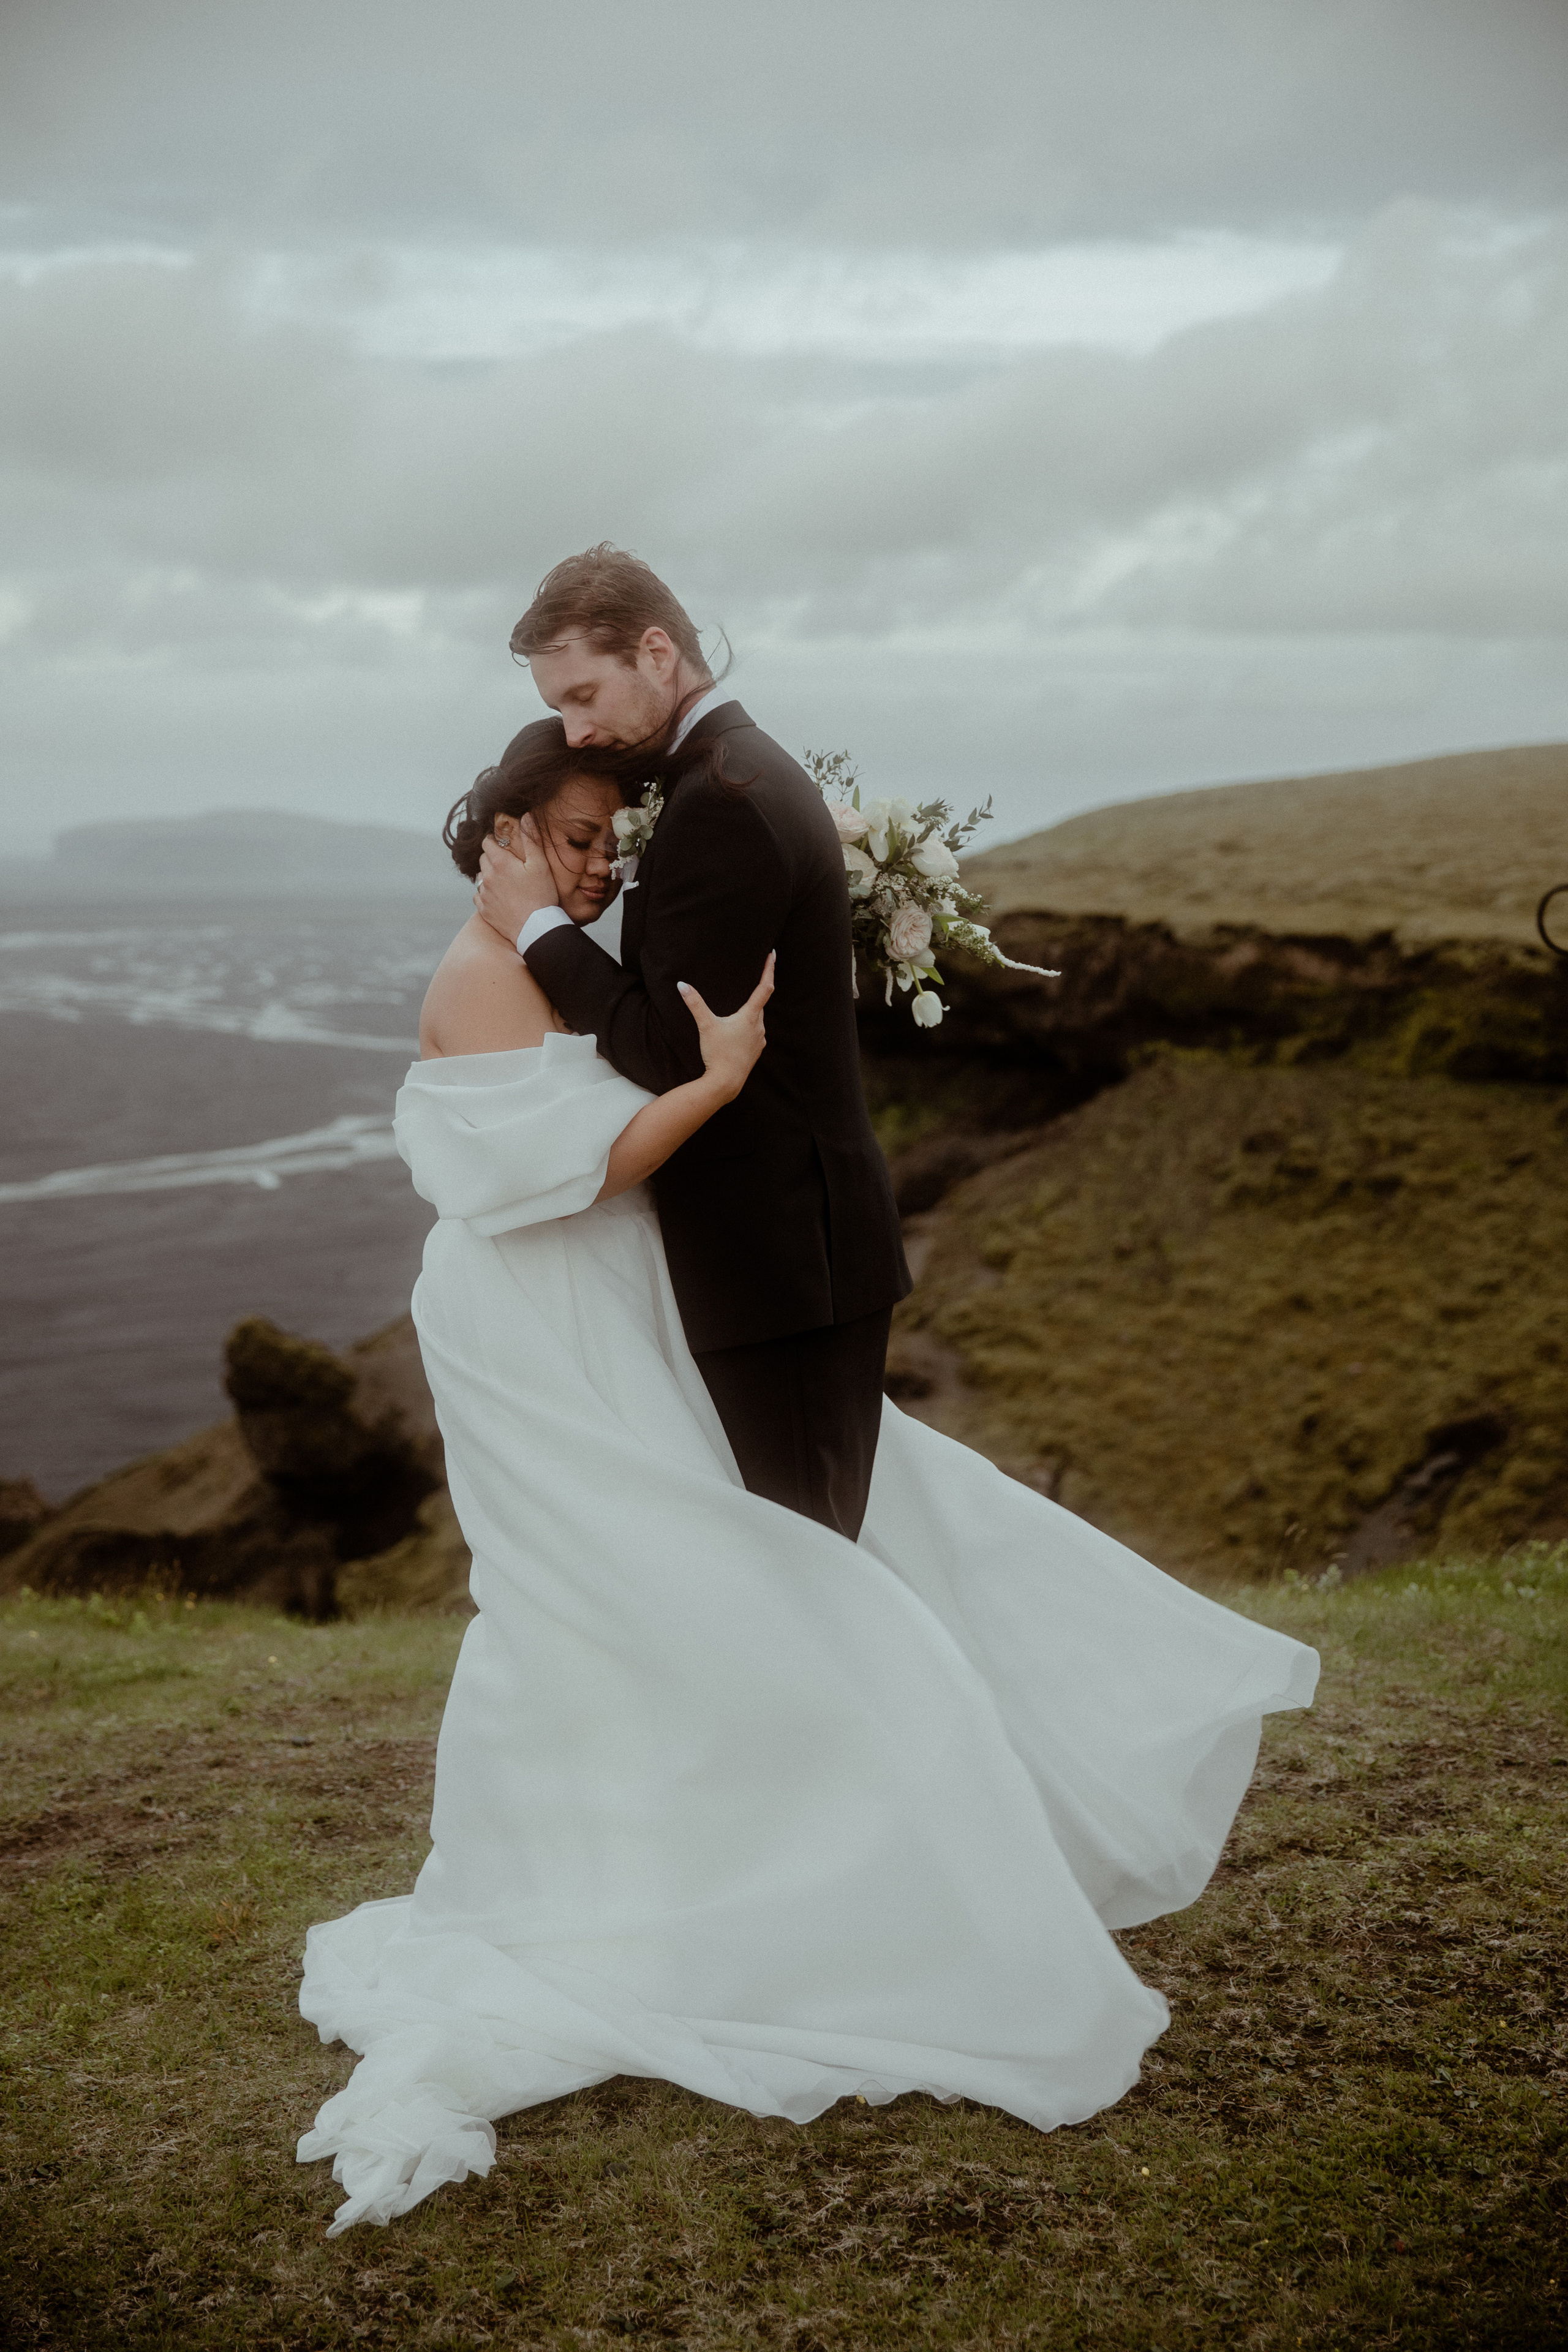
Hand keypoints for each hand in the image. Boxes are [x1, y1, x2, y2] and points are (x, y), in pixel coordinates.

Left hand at [475, 815, 558, 945]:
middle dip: (492, 857)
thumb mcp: (541, 865)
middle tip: (509, 864)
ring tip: (506, 882)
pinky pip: (479, 896)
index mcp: (500, 863)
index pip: (487, 842)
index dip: (495, 841)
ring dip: (490, 876)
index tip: (504, 845)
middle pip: (482, 859)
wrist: (536, 929)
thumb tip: (525, 816)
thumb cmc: (542, 896)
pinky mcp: (484, 910)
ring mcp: (484, 894)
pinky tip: (500, 897)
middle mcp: (488, 877)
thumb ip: (531, 839)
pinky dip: (486, 893)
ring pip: (481, 877)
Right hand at [678, 953, 775, 1100]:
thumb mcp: (705, 1026)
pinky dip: (749, 1027)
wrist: (725, 1083)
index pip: (765, 987)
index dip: (769, 969)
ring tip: (742, 1006)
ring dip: (751, 1011)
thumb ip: (695, 1004)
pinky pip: (755, 1033)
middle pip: (760, 1003)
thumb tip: (682, 985)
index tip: (773, 955)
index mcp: (750, 1017)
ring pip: (757, 1019)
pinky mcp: (756, 1051)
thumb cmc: (717, 1053)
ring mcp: (759, 1040)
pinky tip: (739, 1031)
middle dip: (757, 991)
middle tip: (755, 976)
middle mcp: (759, 1027)